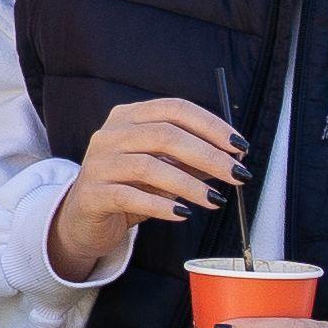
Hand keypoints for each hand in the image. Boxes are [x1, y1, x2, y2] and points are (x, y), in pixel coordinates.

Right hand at [48, 97, 246, 281]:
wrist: (87, 218)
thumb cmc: (131, 188)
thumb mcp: (166, 169)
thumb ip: (194, 160)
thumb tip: (234, 157)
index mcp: (129, 117)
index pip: (175, 109)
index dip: (211, 125)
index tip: (240, 145)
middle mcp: (110, 134)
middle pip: (165, 135)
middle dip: (208, 155)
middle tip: (237, 174)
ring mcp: (98, 163)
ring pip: (149, 166)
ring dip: (189, 184)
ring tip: (215, 200)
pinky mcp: (92, 194)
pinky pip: (131, 197)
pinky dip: (162, 206)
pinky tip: (183, 214)